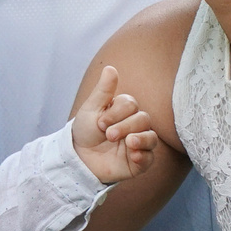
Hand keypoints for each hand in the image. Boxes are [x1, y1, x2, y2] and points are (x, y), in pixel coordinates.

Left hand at [70, 63, 158, 184]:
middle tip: (108, 135)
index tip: (100, 123)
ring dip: (141, 139)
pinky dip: (144, 156)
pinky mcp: (138, 163)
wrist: (78, 158)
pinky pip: (150, 158)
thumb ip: (103, 90)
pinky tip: (133, 156)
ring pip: (152, 137)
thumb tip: (110, 67)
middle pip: (143, 119)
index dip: (116, 113)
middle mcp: (135, 126)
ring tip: (128, 143)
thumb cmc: (85, 131)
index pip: (131, 105)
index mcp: (124, 111)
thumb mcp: (91, 109)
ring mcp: (138, 144)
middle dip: (126, 126)